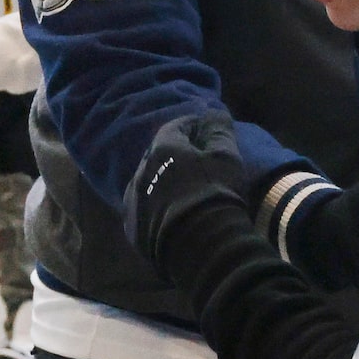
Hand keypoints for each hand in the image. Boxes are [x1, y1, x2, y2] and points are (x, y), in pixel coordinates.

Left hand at [123, 110, 247, 265]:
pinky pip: (143, 212)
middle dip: (174, 155)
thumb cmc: (215, 194)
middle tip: (194, 162)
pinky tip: (169, 217)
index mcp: (161, 150)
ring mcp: (132, 202)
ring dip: (162, 183)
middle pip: (157, 156)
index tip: (204, 130)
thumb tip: (213, 112)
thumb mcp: (226, 156)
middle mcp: (140, 172)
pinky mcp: (133, 230)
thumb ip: (218, 130)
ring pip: (147, 184)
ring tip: (181, 192)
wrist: (200, 246)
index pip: (174, 128)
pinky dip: (155, 209)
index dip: (191, 126)